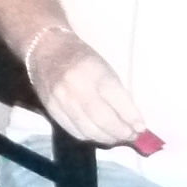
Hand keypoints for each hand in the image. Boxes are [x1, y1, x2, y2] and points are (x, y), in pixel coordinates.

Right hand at [25, 28, 148, 147]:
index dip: (132, 119)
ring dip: (107, 138)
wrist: (45, 48)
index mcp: (95, 72)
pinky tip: (96, 132)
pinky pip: (74, 131)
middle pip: (104, 120)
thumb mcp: (105, 70)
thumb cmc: (82, 58)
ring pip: (90, 131)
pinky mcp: (51, 109)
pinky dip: (89, 136)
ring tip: (114, 135)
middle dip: (122, 133)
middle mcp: (77, 87)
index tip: (141, 128)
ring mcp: (62, 100)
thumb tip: (135, 125)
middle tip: (130, 135)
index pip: (118, 101)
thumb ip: (119, 97)